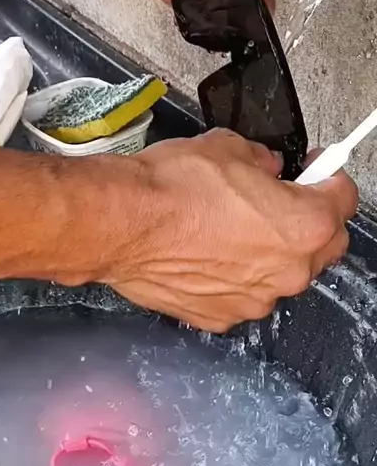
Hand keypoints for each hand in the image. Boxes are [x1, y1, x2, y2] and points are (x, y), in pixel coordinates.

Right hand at [100, 131, 356, 332]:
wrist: (122, 225)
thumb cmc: (172, 189)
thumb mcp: (227, 149)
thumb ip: (261, 161)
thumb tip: (265, 169)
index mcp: (305, 226)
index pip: (344, 199)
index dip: (329, 179)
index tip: (317, 173)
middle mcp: (289, 272)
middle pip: (323, 247)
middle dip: (309, 224)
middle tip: (278, 203)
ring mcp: (254, 300)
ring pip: (281, 276)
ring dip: (269, 256)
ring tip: (230, 232)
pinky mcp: (220, 316)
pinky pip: (241, 296)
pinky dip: (233, 279)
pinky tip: (206, 256)